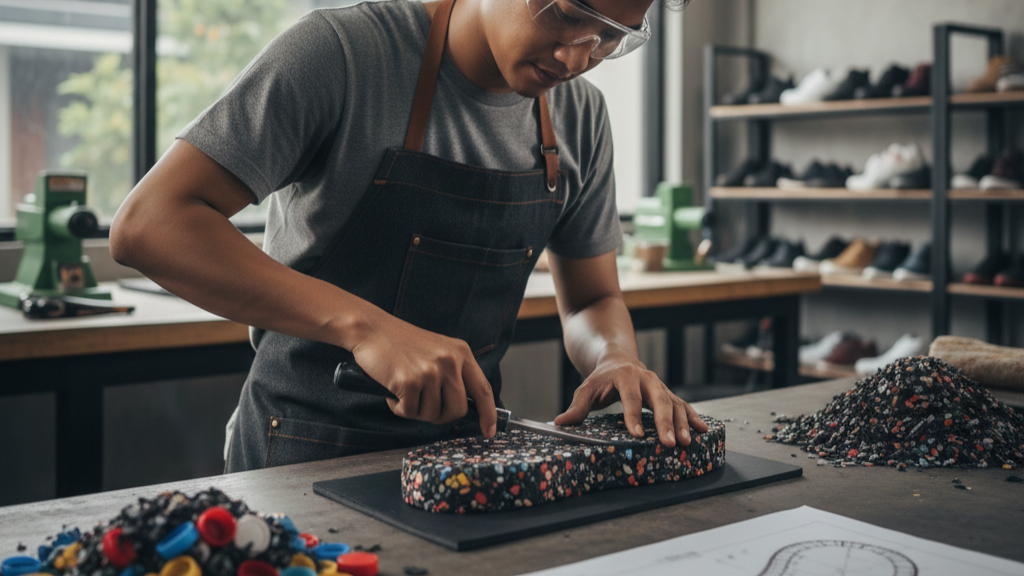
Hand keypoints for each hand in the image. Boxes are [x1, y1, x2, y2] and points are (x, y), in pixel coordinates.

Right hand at [350, 315, 496, 437]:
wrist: (371, 328)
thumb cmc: (400, 342)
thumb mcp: (437, 350)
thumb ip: (453, 373)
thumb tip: (462, 407)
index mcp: (461, 352)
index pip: (483, 389)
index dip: (488, 414)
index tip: (489, 431)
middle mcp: (450, 361)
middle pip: (457, 410)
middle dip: (440, 416)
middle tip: (422, 406)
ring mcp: (430, 371)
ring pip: (432, 414)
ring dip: (416, 410)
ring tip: (405, 391)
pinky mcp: (410, 381)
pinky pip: (409, 412)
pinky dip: (399, 408)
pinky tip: (392, 391)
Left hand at [552, 351, 707, 446]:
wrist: (618, 360)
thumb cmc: (601, 379)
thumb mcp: (586, 389)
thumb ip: (577, 407)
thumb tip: (560, 423)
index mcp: (625, 377)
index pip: (630, 398)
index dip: (633, 417)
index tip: (637, 435)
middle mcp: (647, 379)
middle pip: (659, 400)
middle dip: (665, 423)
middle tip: (669, 443)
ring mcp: (660, 386)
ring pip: (675, 403)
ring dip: (682, 423)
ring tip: (687, 442)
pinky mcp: (668, 394)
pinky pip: (684, 405)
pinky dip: (694, 417)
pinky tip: (703, 430)